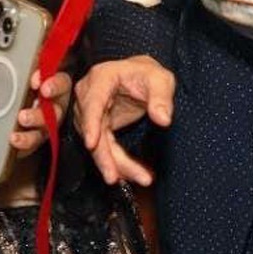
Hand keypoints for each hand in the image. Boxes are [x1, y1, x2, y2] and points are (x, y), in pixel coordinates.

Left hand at [0, 52, 71, 156]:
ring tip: (22, 117)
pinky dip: (27, 138)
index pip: (47, 58)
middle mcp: (33, 88)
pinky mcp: (28, 136)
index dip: (49, 62)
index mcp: (22, 66)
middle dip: (56, 86)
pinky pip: (36, 138)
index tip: (37, 70)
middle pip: (60, 84)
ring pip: (53, 114)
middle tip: (43, 90)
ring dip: (41, 115)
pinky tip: (13, 137)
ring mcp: (34, 113)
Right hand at [73, 55, 174, 184]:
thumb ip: (161, 96)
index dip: (91, 124)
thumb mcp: (160, 79)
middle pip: (93, 131)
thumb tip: (163, 120)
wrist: (139, 77)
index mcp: (101, 78)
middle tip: (116, 178)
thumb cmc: (147, 74)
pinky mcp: (96, 127)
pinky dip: (118, 163)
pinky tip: (131, 175)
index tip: (91, 144)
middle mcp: (89, 96)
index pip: (93, 103)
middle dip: (105, 157)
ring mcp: (90, 113)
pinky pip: (104, 148)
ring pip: (98, 145)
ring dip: (116, 165)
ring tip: (140, 178)